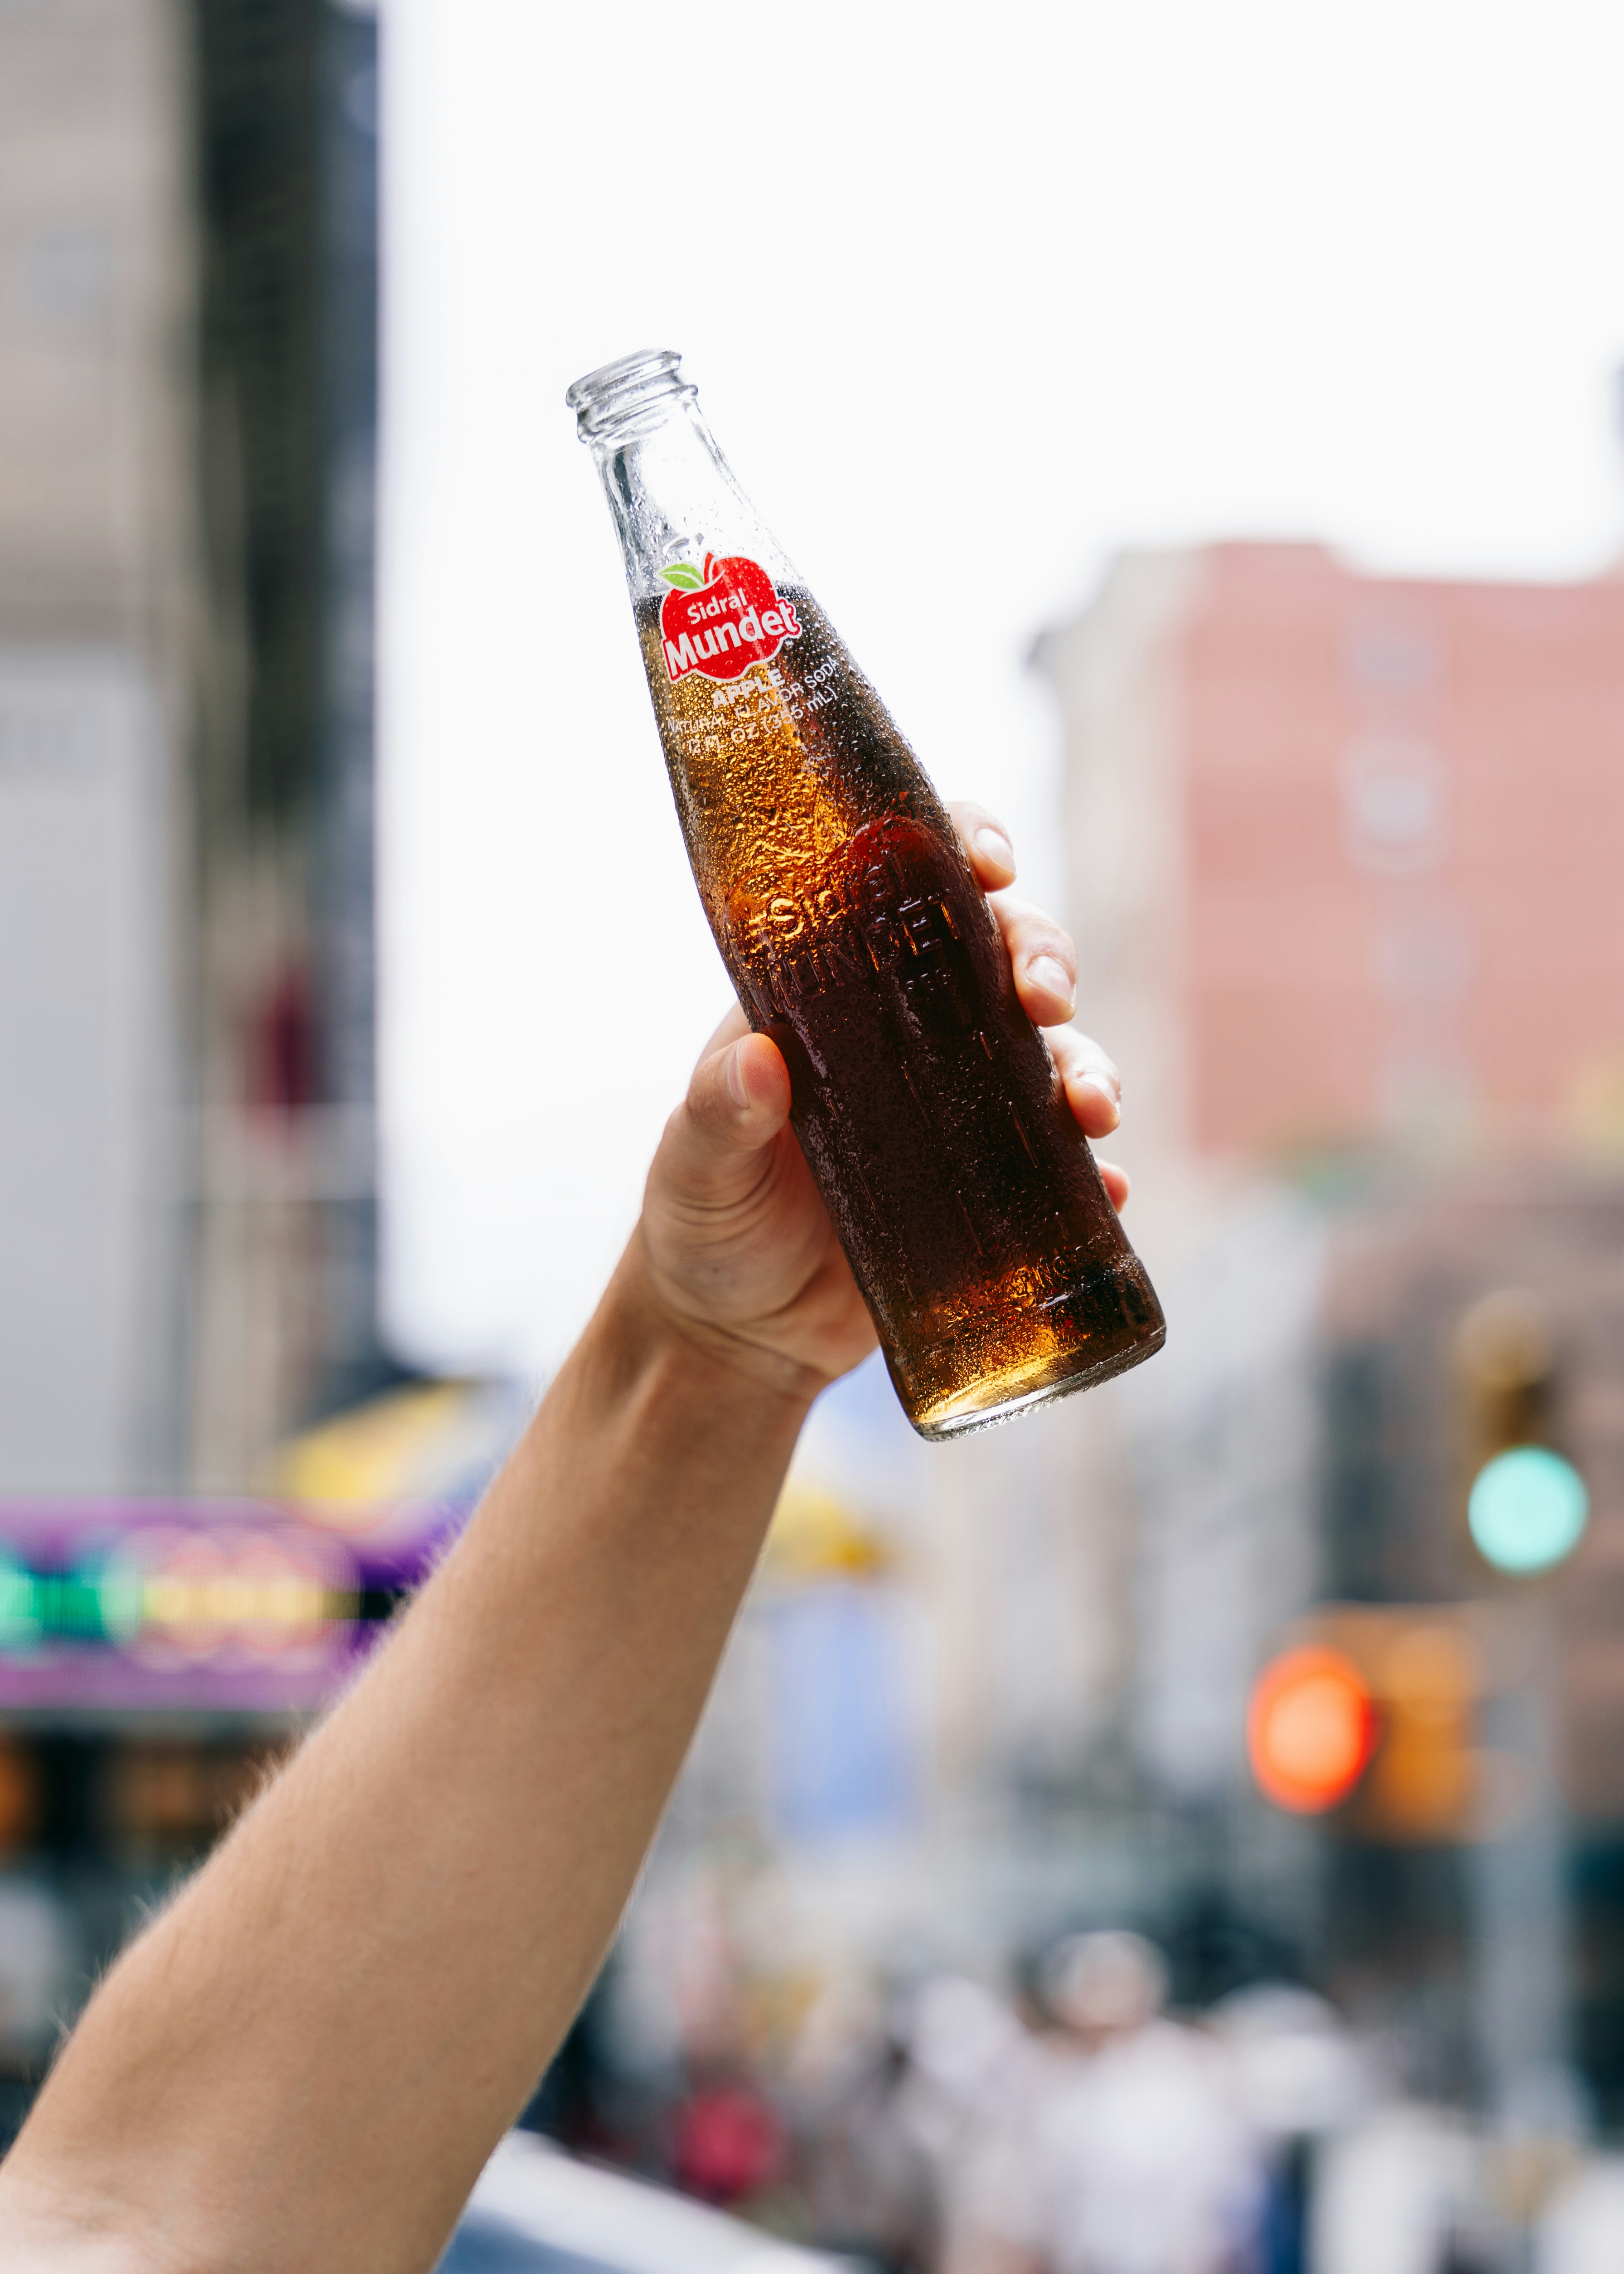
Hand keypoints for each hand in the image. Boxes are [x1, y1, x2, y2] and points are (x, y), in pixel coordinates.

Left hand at [633, 801, 1127, 1397]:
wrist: (735, 1333)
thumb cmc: (703, 1223)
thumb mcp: (695, 1165)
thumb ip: (717, 1113)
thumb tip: (756, 1065)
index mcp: (839, 994)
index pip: (910, 888)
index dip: (962, 852)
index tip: (990, 865)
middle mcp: (914, 1036)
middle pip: (1004, 958)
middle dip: (1045, 960)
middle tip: (1045, 998)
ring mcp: (963, 1110)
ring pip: (1054, 1056)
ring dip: (1090, 1066)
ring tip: (1093, 1111)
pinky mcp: (993, 1190)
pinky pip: (1066, 1170)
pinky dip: (1098, 1176)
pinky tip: (1112, 1190)